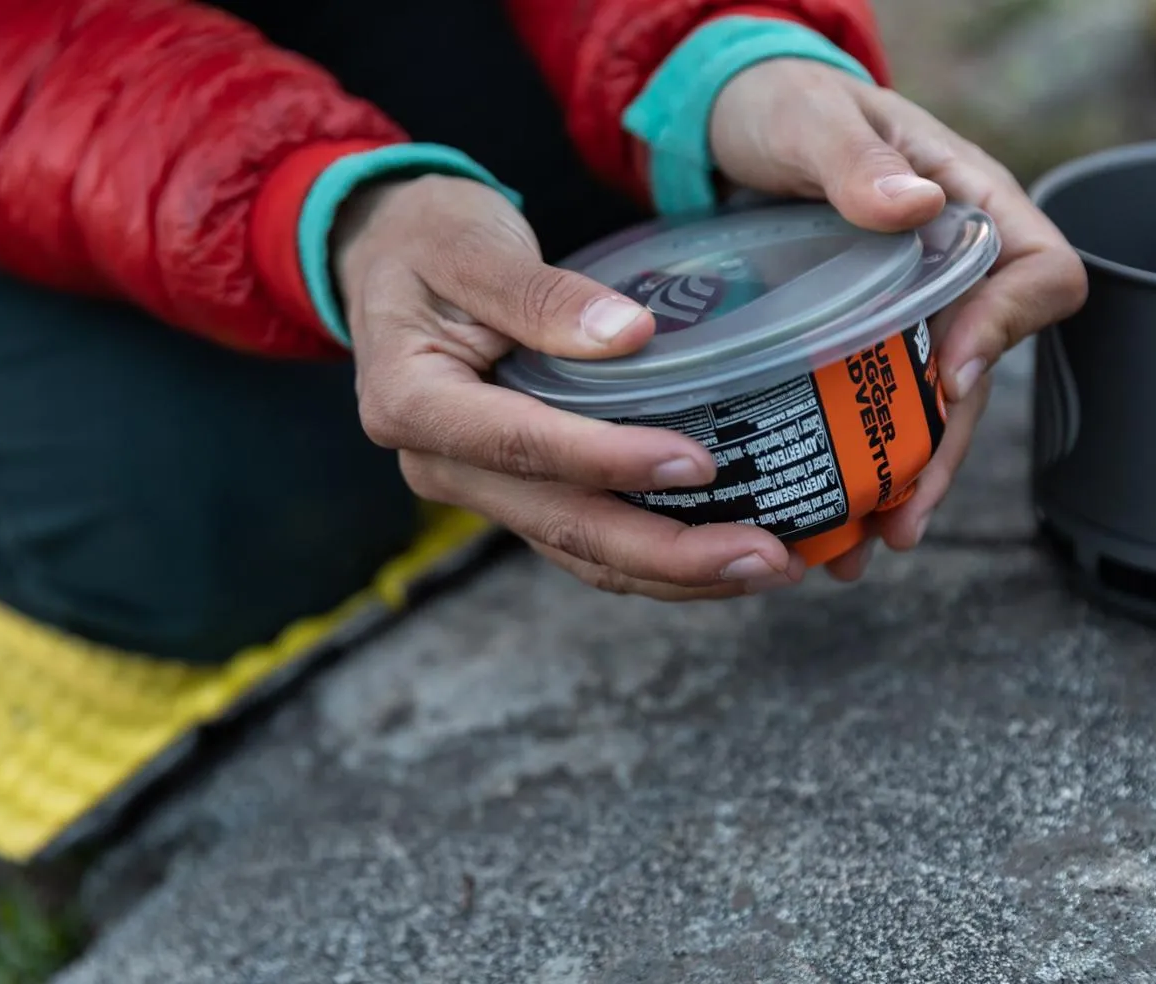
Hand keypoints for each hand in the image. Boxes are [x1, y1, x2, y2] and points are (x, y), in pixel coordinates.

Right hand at [334, 175, 806, 599]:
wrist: (387, 258)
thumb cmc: (428, 240)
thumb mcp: (471, 243)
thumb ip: (540, 293)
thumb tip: (630, 336)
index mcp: (415, 403)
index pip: (523, 446)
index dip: (611, 461)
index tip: (698, 462)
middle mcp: (442, 464)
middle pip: (562, 525)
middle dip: (670, 553)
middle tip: (764, 557)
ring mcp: (480, 487)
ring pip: (582, 551)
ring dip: (676, 571)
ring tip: (769, 567)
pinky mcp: (517, 490)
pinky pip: (588, 538)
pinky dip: (658, 554)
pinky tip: (726, 553)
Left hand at [710, 58, 1088, 579]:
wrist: (725, 127)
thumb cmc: (781, 104)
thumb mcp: (809, 118)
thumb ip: (856, 159)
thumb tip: (914, 205)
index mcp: (967, 202)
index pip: (1037, 270)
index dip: (1007, 329)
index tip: (949, 377)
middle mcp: (952, 268)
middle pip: (982, 369)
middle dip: (948, 449)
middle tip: (903, 519)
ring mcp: (909, 310)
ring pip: (932, 408)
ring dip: (905, 480)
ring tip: (861, 547)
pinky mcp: (863, 340)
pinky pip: (880, 410)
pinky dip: (861, 465)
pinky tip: (830, 516)